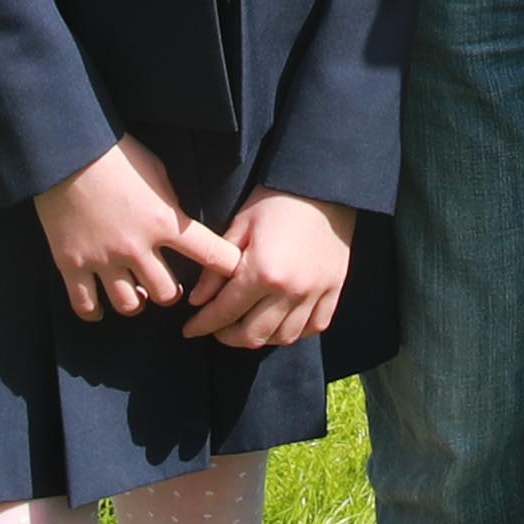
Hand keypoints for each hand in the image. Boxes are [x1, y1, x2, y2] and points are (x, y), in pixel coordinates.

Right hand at [31, 135, 234, 323]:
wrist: (66, 151)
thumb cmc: (116, 155)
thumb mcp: (156, 172)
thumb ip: (170, 204)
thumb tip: (180, 225)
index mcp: (164, 221)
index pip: (211, 254)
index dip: (228, 266)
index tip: (234, 272)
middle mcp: (136, 246)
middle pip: (166, 294)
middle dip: (170, 292)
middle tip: (164, 283)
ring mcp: (103, 258)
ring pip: (129, 305)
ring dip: (136, 300)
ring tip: (133, 290)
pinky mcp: (72, 264)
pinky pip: (86, 305)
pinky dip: (95, 310)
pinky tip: (100, 304)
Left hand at [181, 191, 357, 349]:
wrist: (323, 186)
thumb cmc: (276, 200)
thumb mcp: (239, 227)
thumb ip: (216, 269)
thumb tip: (198, 300)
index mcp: (262, 272)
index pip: (224, 312)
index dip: (202, 325)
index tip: (189, 330)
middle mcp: (290, 290)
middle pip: (253, 335)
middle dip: (227, 337)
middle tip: (216, 328)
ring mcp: (315, 293)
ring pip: (283, 337)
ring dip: (260, 337)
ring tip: (247, 325)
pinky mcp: (334, 290)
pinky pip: (313, 327)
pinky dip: (295, 331)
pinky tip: (280, 322)